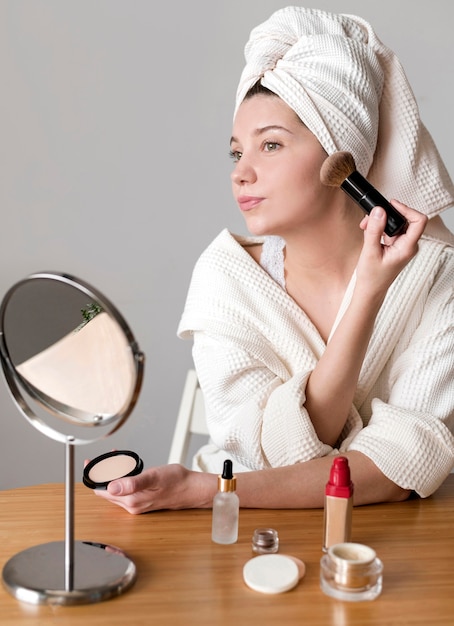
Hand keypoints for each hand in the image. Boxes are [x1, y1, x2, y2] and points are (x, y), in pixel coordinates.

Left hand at [92, 463, 214, 513]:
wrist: (191, 488)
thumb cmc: (176, 481)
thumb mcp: (154, 477)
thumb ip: (133, 483)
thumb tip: (111, 487)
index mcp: (131, 501)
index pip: (102, 490)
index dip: (94, 476)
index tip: (90, 462)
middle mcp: (131, 506)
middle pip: (106, 490)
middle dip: (102, 473)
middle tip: (102, 457)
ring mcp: (136, 504)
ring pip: (115, 489)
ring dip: (111, 475)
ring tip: (114, 459)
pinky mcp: (141, 500)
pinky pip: (124, 489)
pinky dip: (121, 478)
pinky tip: (125, 468)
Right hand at [356, 200, 427, 296]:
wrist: (369, 290)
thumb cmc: (372, 277)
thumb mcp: (370, 251)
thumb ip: (374, 230)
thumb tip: (379, 211)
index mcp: (407, 248)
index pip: (419, 221)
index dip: (407, 209)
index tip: (392, 205)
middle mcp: (408, 245)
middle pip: (406, 220)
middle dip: (388, 215)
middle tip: (372, 216)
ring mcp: (402, 246)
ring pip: (396, 225)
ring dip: (380, 222)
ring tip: (366, 225)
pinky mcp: (395, 246)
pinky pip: (390, 231)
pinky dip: (379, 228)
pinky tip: (369, 232)